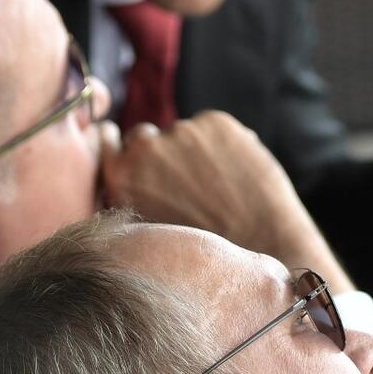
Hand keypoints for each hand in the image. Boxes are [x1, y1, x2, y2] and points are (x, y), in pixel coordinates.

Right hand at [99, 111, 353, 291]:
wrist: (264, 245)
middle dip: (162, 154)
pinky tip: (238, 177)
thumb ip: (132, 198)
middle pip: (145, 137)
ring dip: (196, 152)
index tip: (134, 153)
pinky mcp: (215, 122)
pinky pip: (214, 129)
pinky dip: (224, 145)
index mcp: (121, 178)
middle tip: (190, 185)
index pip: (108, 142)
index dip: (124, 148)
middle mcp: (144, 149)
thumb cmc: (207, 251)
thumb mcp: (150, 233)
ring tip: (222, 191)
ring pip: (184, 135)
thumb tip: (129, 172)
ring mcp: (181, 131)